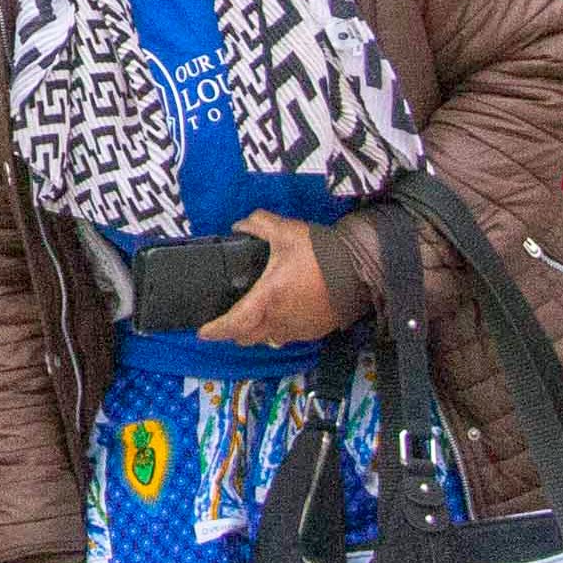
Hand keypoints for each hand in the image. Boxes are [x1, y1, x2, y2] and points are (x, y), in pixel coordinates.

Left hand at [201, 212, 347, 345]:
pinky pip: (289, 335)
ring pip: (268, 338)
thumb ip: (257, 224)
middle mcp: (281, 319)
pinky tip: (280, 314)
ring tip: (251, 317)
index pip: (235, 323)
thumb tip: (240, 226)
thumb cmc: (322, 253)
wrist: (360, 269)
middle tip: (225, 322)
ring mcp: (299, 328)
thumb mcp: (285, 230)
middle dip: (233, 332)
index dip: (215, 330)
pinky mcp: (315, 330)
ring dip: (256, 332)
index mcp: (268, 298)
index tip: (202, 333)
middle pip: (248, 337)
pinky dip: (278, 328)